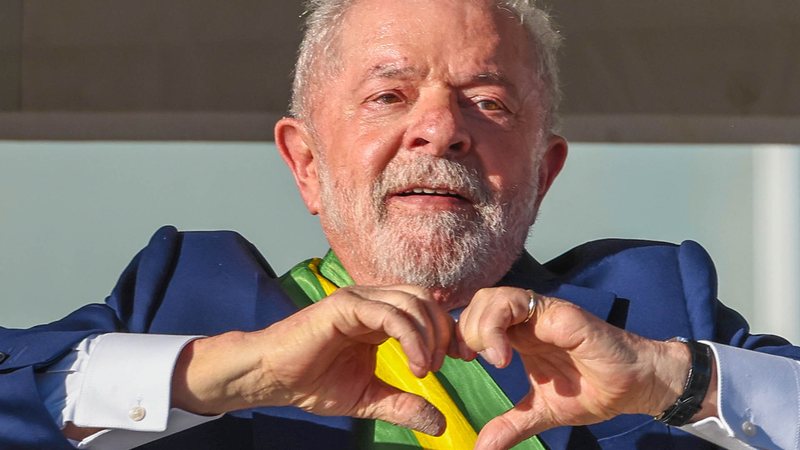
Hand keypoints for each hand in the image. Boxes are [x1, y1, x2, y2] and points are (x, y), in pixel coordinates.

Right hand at [171, 285, 455, 435]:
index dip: (447, 332)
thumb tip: (440, 424)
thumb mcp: (368, 398)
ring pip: (413, 302)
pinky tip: (415, 365)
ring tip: (425, 370)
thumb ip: (403, 406)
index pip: (427, 309)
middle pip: (426, 300)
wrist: (271, 379)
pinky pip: (390, 314)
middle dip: (443, 332)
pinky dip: (410, 338)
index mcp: (380, 317)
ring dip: (428, 337)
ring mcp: (359, 300)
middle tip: (441, 367)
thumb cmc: (312, 383)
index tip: (457, 362)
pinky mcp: (345, 306)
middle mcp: (372, 301)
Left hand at [457, 287, 708, 449]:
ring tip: (490, 359)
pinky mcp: (558, 313)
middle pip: (477, 302)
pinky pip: (518, 302)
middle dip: (465, 329)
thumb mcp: (542, 412)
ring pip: (492, 297)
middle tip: (469, 359)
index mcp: (519, 336)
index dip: (459, 335)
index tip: (457, 362)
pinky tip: (503, 355)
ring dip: (480, 326)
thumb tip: (481, 449)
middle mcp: (527, 319)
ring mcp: (542, 313)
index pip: (475, 318)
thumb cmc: (593, 391)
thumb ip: (511, 425)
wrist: (635, 387)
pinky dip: (498, 324)